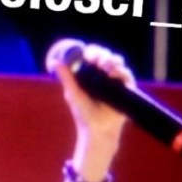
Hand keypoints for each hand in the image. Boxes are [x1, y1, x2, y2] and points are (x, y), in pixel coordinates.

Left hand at [45, 39, 132, 170]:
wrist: (97, 129)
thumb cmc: (83, 112)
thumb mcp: (73, 93)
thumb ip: (66, 77)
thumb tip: (55, 62)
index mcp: (90, 73)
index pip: (93, 55)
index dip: (92, 52)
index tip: (88, 56)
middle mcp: (103, 74)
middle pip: (106, 55)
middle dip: (102, 54)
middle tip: (96, 61)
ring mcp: (115, 80)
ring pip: (117, 61)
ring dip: (111, 60)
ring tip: (105, 68)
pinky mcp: (126, 88)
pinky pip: (126, 74)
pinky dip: (120, 71)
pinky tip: (113, 74)